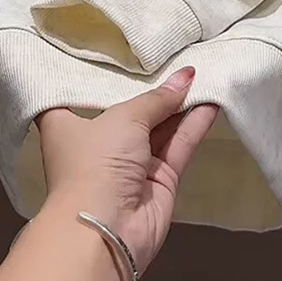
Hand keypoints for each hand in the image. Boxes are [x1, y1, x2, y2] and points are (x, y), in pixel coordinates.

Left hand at [35, 66, 218, 274]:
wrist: (106, 229)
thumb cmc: (95, 162)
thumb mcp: (123, 118)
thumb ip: (157, 99)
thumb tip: (186, 76)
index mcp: (68, 127)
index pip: (75, 95)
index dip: (93, 75)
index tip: (109, 51)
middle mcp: (98, 144)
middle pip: (129, 110)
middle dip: (152, 88)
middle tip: (176, 56)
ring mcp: (131, 164)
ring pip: (160, 126)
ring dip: (180, 103)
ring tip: (203, 72)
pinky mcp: (160, 180)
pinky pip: (179, 144)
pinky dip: (194, 124)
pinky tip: (212, 99)